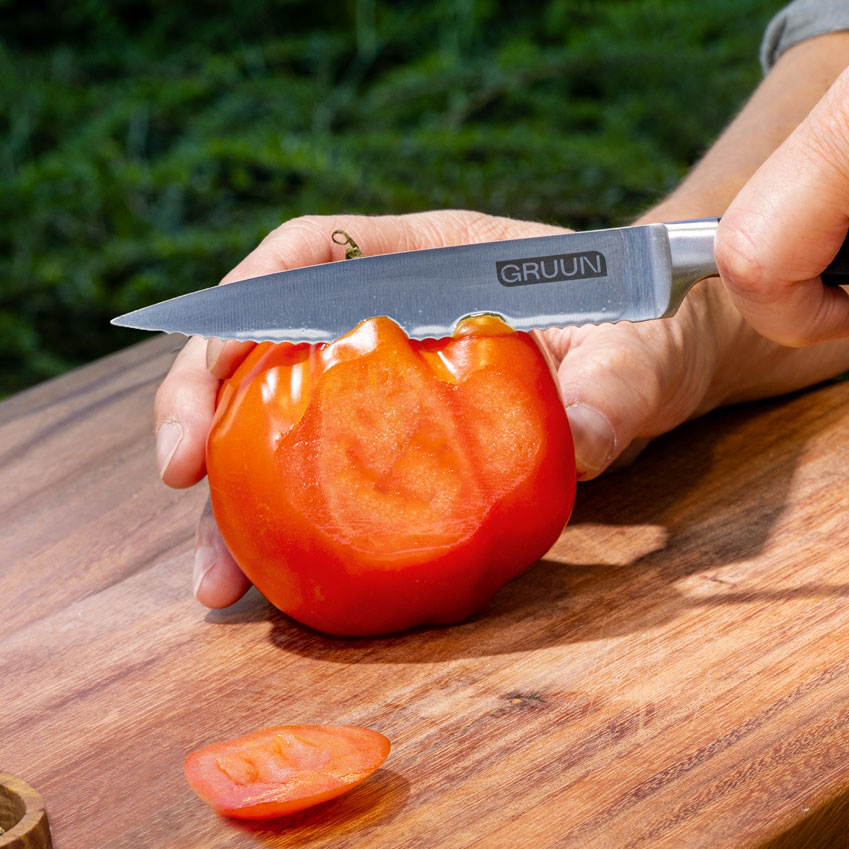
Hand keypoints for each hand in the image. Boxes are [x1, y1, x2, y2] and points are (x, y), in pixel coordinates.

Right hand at [149, 209, 848, 607]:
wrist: (670, 361)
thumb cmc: (653, 325)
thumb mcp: (645, 347)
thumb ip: (615, 382)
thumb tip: (584, 439)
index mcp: (426, 256)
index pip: (308, 252)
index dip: (243, 300)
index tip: (214, 369)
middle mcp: (378, 315)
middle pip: (256, 344)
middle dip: (197, 407)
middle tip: (178, 482)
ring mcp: (373, 386)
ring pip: (271, 430)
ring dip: (230, 505)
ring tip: (217, 587)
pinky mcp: (385, 450)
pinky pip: (317, 486)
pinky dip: (286, 539)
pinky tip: (271, 596)